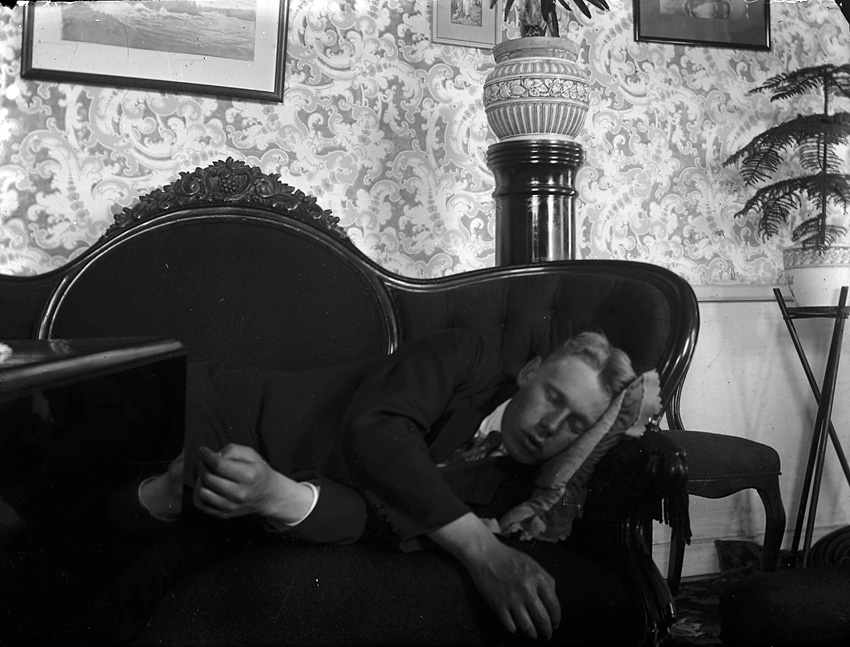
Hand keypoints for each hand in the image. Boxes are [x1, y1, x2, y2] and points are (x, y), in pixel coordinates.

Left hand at [193, 444, 312, 522]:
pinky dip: (199, 492)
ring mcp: (231, 506)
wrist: (268, 495)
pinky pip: (200, 504)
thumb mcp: (251, 454)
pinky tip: (207, 485)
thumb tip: (214, 455)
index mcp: (249, 476)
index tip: (203, 450)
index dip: (207, 456)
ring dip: (200, 479)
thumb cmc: (258, 472)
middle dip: (203, 465)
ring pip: (202, 491)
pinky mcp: (224, 514)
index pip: (219, 465)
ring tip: (208, 473)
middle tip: (206, 461)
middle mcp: (240, 494)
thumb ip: (233, 450)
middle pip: (208, 477)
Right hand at [428, 512, 560, 639]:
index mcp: (538, 578)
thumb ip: (545, 580)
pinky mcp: (498, 605)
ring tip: (533, 635)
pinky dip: (516, 632)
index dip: (556, 618)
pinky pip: (510, 626)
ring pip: (528, 627)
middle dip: (547, 631)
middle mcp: (526, 589)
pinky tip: (518, 630)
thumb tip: (553, 599)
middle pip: (542, 619)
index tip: (555, 624)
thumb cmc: (508, 558)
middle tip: (547, 634)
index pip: (554, 605)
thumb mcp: (533, 564)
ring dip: (533, 634)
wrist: (486, 554)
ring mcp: (512, 598)